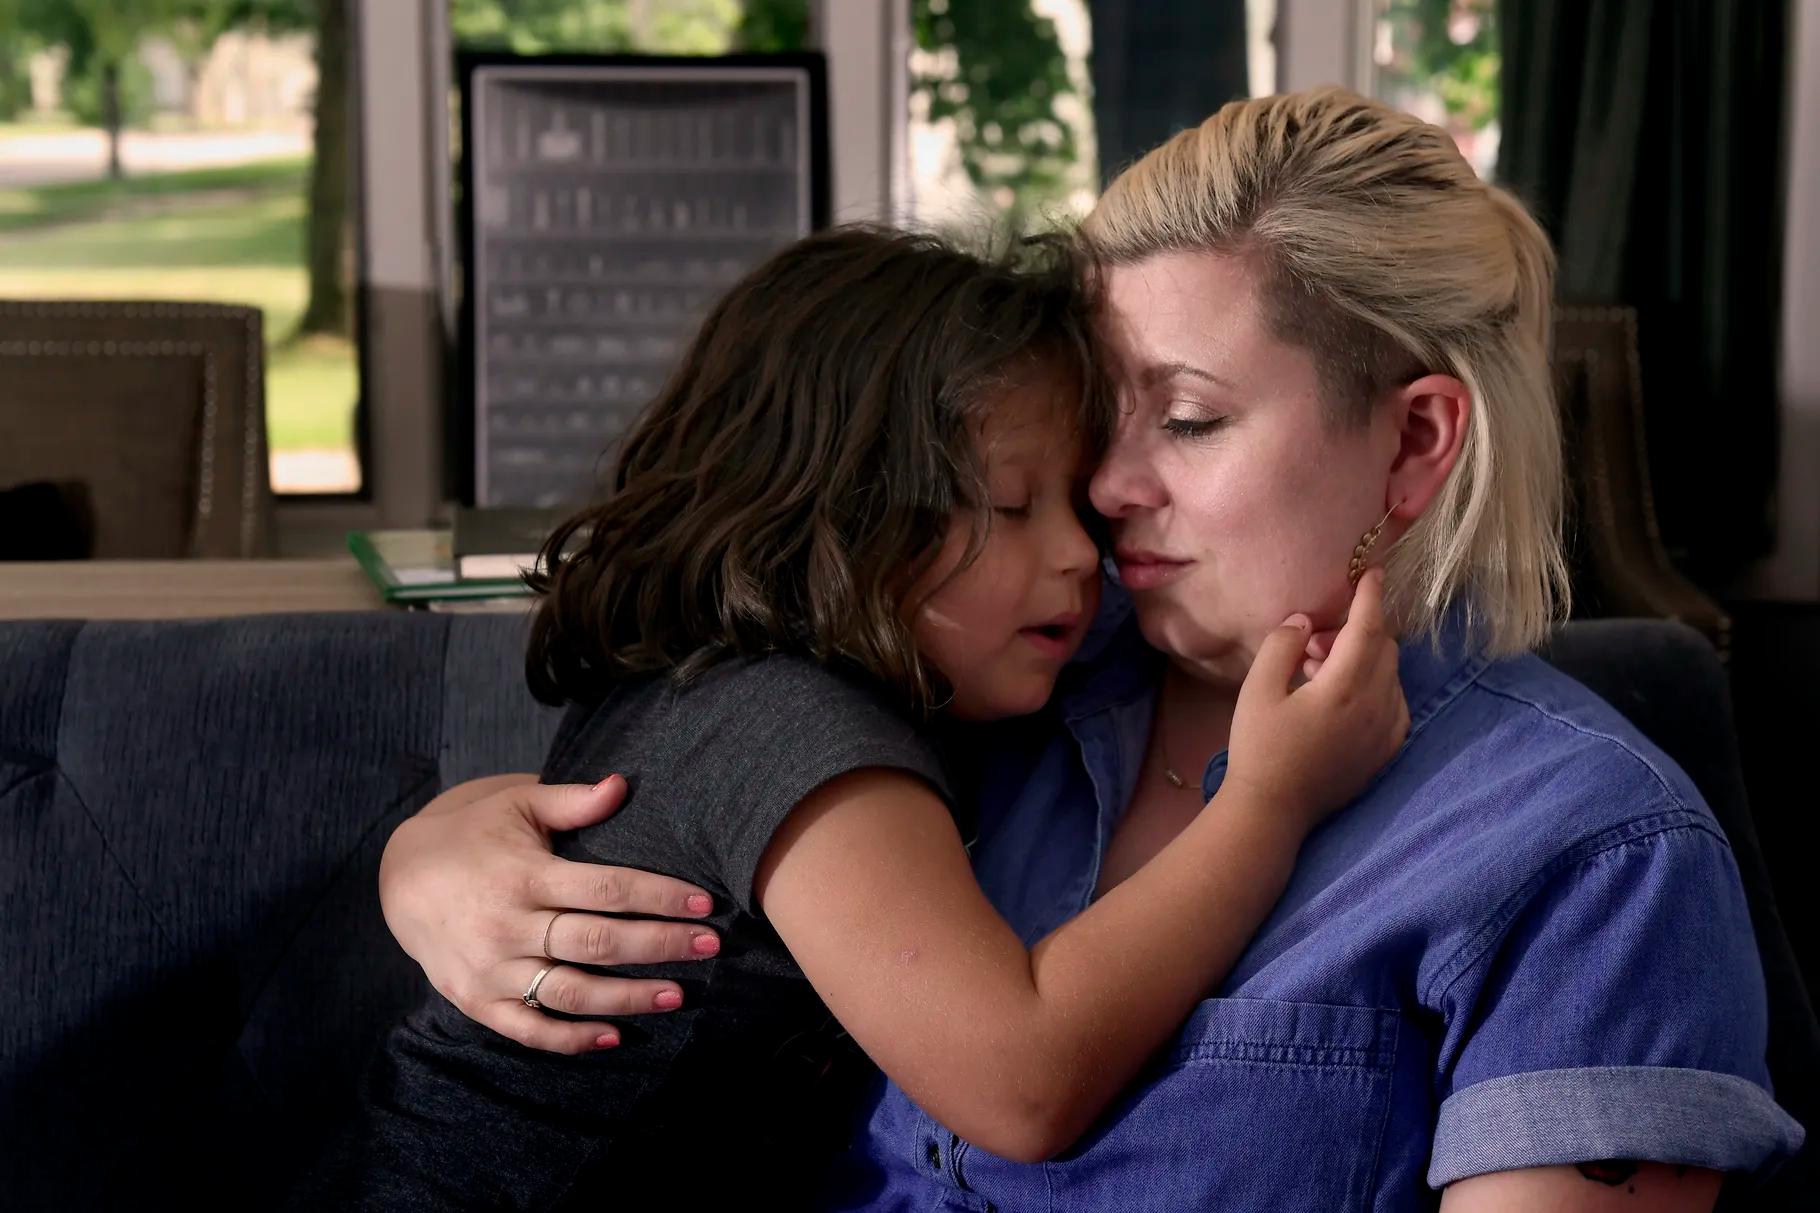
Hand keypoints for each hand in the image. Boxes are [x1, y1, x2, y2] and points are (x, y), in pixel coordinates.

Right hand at [379, 774, 721, 1054]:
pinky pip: (530, 1028)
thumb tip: (623, 785)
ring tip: (679, 994)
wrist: (401, 878)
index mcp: (526, 875)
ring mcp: (493, 969)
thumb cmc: (474, 834)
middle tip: (711, 946)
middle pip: (599, 943)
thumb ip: (572, 802)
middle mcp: (510, 926)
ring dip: (629, 998)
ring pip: (572, 992)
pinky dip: (572, 1039)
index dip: (660, 897)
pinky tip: (615, 1036)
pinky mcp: (478, 1001)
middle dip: (661, 946)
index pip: (607, 890)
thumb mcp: (517, 805)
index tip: (704, 903)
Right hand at [1225, 569, 1409, 828]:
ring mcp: (1387, 732)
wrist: (1273, 810)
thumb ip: (1281, 646)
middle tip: (1314, 642)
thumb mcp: (1258, 690)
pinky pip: (1396, 703)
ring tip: (1320, 674)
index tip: (1374, 573)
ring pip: (1391, 675)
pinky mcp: (1387, 751)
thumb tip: (1303, 621)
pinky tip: (1344, 698)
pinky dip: (1377, 687)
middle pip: (1384, 648)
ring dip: (1365, 660)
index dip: (1371, 597)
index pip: (1368, 628)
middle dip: (1357, 631)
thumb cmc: (1260, 748)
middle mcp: (1376, 707)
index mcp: (1344, 688)